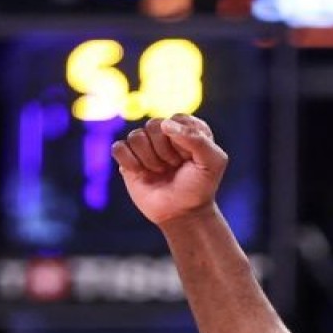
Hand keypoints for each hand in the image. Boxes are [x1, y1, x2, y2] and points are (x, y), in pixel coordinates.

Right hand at [111, 114, 227, 228]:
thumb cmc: (200, 187)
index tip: (189, 157)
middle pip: (153, 125)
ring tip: (160, 171)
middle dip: (165, 151)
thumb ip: (198, 139)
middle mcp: (165, 132)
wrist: (183, 213)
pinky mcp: (128, 158)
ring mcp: (145, 144)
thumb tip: (165, 124)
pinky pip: (118, 148)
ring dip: (150, 159)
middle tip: (174, 166)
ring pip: (136, 136)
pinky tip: (142, 173)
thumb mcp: (214, 162)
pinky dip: (130, 162)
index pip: (177, 120)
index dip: (182, 141)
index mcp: (188, 128)